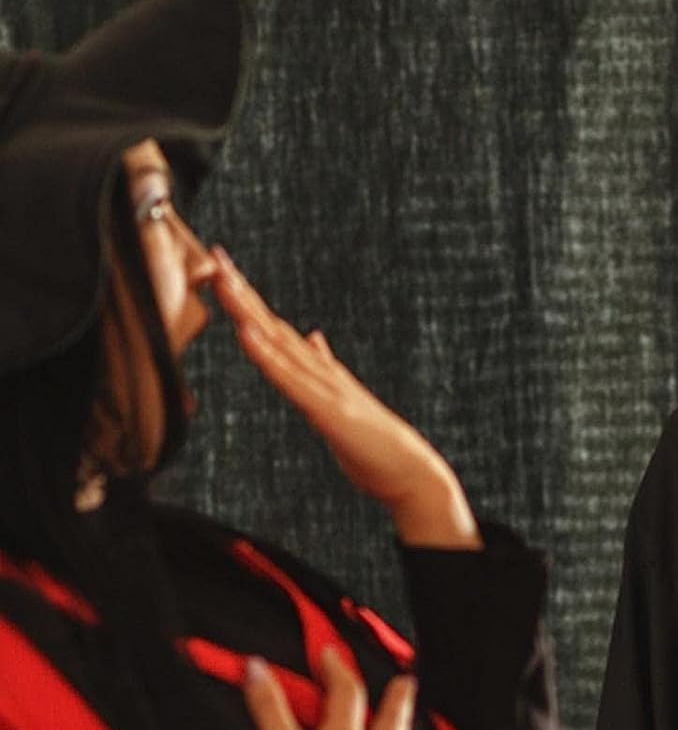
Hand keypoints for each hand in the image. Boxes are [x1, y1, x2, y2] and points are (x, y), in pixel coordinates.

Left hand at [210, 245, 479, 546]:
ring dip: (250, 312)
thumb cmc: (375, 445)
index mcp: (320, 372)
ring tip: (225, 283)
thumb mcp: (340, 400)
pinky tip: (247, 333)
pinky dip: (267, 355)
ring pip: (280, 343)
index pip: (277, 330)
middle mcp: (321, 371)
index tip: (224, 271)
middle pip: (274, 326)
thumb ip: (323, 368)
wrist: (410, 471)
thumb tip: (313, 337)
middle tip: (216, 258)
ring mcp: (326, 387)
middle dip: (244, 293)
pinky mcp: (328, 409)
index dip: (250, 301)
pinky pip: (290, 379)